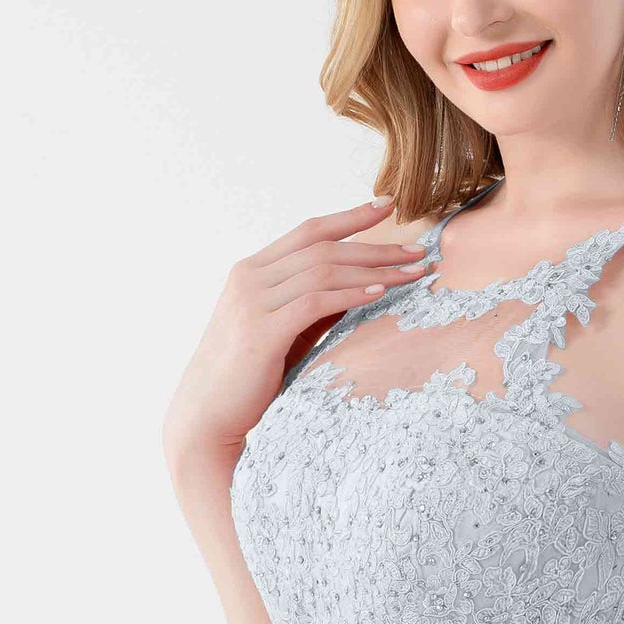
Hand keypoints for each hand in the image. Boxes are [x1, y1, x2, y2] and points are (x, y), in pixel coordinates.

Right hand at [161, 199, 430, 470]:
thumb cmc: (246, 379)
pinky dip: (351, 293)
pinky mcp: (261, 330)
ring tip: (412, 272)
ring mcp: (252, 301)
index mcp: (251, 271)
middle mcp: (249, 277)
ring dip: (373, 268)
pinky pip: (315, 301)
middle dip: (375, 246)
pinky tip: (380, 292)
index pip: (309, 232)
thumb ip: (311, 307)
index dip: (350, 216)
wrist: (206, 416)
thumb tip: (359, 288)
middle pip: (322, 247)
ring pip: (322, 269)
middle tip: (417, 250)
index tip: (388, 206)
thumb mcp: (282, 332)